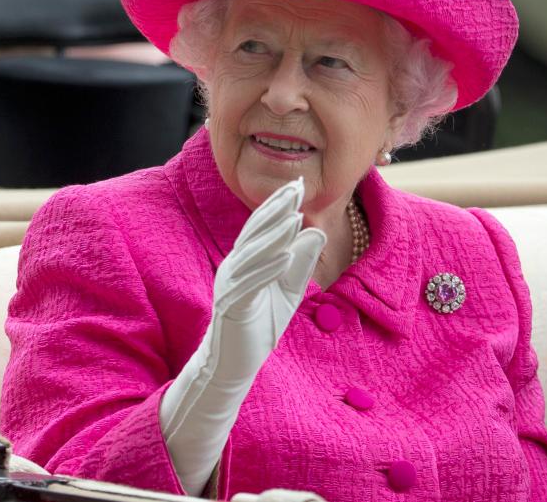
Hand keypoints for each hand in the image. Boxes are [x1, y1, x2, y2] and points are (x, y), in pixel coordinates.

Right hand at [210, 177, 325, 379]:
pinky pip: (251, 283)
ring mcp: (229, 284)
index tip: (297, 184)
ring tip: (294, 217)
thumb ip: (301, 262)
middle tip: (295, 188)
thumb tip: (316, 230)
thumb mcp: (289, 290)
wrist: (234, 362)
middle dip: (276, 209)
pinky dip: (268, 269)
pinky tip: (285, 256)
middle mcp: (233, 266)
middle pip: (255, 232)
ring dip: (274, 235)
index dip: (278, 204)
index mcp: (244, 259)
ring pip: (253, 254)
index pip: (261, 225)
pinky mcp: (232, 305)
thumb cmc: (260, 324)